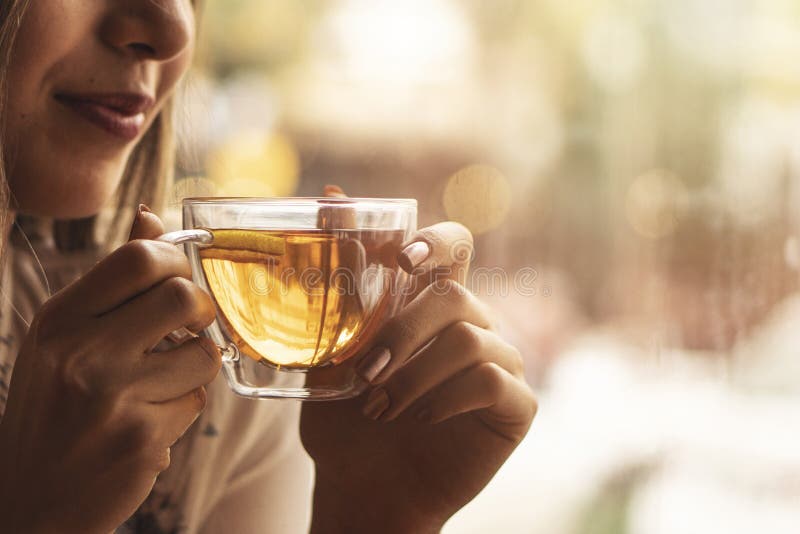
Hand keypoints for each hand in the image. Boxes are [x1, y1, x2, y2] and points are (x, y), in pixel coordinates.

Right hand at [0, 206, 220, 533]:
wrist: (26, 498)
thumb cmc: (52, 407)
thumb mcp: (63, 337)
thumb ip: (113, 281)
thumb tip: (152, 216)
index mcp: (60, 320)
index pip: (140, 258)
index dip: (177, 261)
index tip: (179, 278)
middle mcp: (82, 353)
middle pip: (184, 297)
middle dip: (201, 310)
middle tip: (189, 327)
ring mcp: (113, 398)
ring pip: (204, 354)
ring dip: (195, 366)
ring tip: (163, 380)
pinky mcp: (142, 440)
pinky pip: (197, 402)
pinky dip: (183, 408)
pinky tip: (148, 419)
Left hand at [302, 188, 536, 532]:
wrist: (365, 488)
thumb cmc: (347, 421)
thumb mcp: (329, 356)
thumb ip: (336, 288)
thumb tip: (333, 194)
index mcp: (432, 305)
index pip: (455, 246)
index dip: (437, 240)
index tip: (403, 258)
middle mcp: (473, 326)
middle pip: (456, 296)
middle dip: (406, 331)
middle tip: (368, 372)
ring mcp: (500, 364)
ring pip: (470, 340)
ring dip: (416, 374)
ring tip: (382, 408)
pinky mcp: (516, 405)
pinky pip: (493, 382)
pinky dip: (447, 398)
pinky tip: (420, 419)